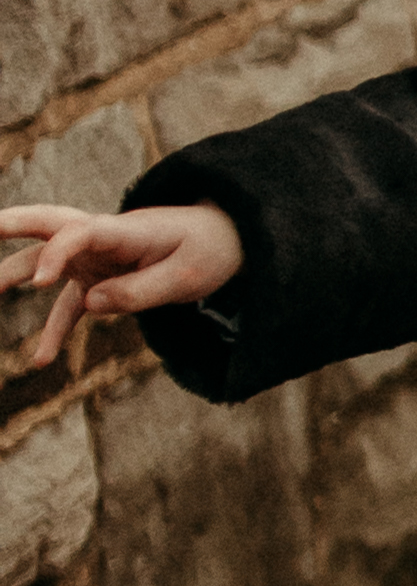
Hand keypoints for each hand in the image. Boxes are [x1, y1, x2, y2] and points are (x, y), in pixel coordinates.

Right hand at [0, 198, 244, 367]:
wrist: (226, 242)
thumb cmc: (207, 251)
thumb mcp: (185, 277)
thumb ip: (140, 291)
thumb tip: (92, 304)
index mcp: (126, 230)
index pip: (81, 233)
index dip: (57, 254)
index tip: (41, 283)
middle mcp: (103, 239)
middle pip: (50, 224)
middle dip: (14, 224)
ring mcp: (97, 259)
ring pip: (46, 263)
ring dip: (14, 275)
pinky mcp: (99, 279)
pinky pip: (69, 306)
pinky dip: (54, 330)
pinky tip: (41, 362)